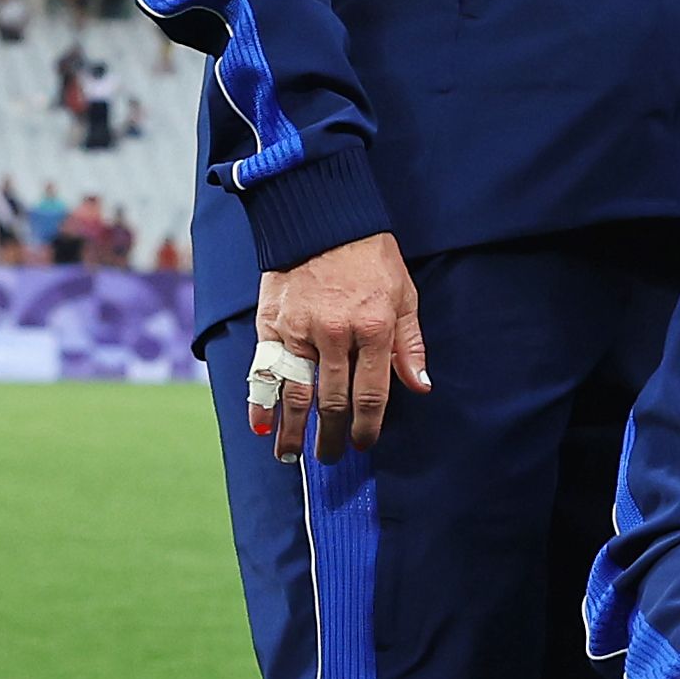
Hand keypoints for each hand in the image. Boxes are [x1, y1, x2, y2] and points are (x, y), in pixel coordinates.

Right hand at [249, 230, 425, 461]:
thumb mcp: (405, 297)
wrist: (322, 221)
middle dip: (331, 434)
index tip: (364, 444)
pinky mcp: (270, 323)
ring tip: (292, 456)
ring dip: (293, 429)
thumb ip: (409, 345)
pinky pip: (264, 370)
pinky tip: (260, 425)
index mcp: (373, 329)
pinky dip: (260, 400)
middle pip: (331, 399)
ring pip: (295, 392)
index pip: (371, 393)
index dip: (367, 425)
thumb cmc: (371, 260)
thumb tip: (420, 386)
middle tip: (330, 457)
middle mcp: (335, 334)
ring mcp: (298, 330)